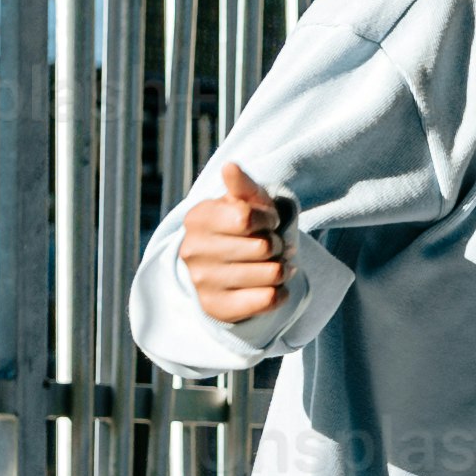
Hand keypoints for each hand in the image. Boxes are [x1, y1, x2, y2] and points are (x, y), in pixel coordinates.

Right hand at [176, 162, 300, 327]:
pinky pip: (268, 300)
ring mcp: (202, 282)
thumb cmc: (240, 227)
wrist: (225, 268)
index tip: (268, 221)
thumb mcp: (243, 202)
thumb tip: (230, 167)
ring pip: (271, 274)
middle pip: (263, 247)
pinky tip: (274, 286)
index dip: (268, 218)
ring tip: (273, 265)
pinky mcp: (217, 308)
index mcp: (198, 219)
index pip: (247, 217)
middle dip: (277, 245)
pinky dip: (281, 292)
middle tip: (271, 246)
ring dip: (282, 269)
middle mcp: (193, 251)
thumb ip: (241, 185)